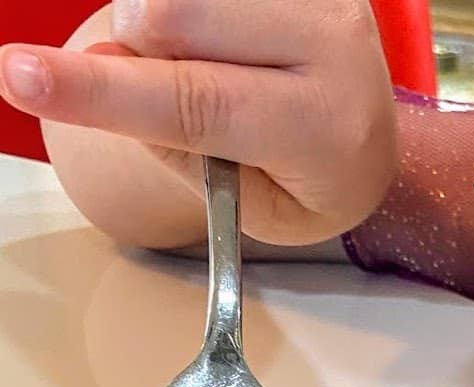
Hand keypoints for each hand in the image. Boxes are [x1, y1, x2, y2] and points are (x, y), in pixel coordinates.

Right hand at [0, 0, 396, 244]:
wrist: (366, 140)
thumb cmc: (305, 181)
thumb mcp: (255, 206)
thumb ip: (182, 148)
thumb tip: (102, 69)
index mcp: (327, 129)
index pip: (198, 103)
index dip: (105, 92)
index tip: (20, 77)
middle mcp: (336, 44)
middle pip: (174, 14)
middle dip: (138, 48)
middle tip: (169, 84)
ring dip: (160, 21)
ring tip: (205, 62)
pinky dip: (178, 7)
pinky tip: (210, 35)